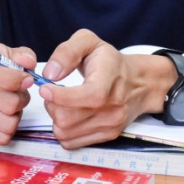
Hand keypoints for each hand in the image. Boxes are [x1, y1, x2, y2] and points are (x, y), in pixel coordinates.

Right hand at [0, 43, 35, 144]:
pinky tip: (3, 118)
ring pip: (7, 124)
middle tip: (19, 96)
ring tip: (10, 107)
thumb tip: (28, 63)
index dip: (21, 81)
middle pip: (9, 105)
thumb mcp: (7, 54)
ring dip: (15, 117)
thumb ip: (22, 55)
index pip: (4, 79)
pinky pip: (0, 138)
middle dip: (21, 101)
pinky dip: (7, 131)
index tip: (27, 80)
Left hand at [38, 29, 147, 148]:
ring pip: (66, 133)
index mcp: (110, 80)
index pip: (89, 96)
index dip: (61, 96)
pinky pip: (72, 142)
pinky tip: (68, 114)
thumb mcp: (88, 41)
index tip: (45, 88)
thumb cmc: (109, 61)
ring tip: (61, 103)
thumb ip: (67, 52)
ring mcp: (111, 124)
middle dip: (51, 105)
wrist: (139, 83)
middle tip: (52, 92)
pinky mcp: (106, 136)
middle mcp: (113, 107)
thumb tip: (50, 74)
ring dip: (55, 118)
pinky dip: (63, 130)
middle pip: (68, 119)